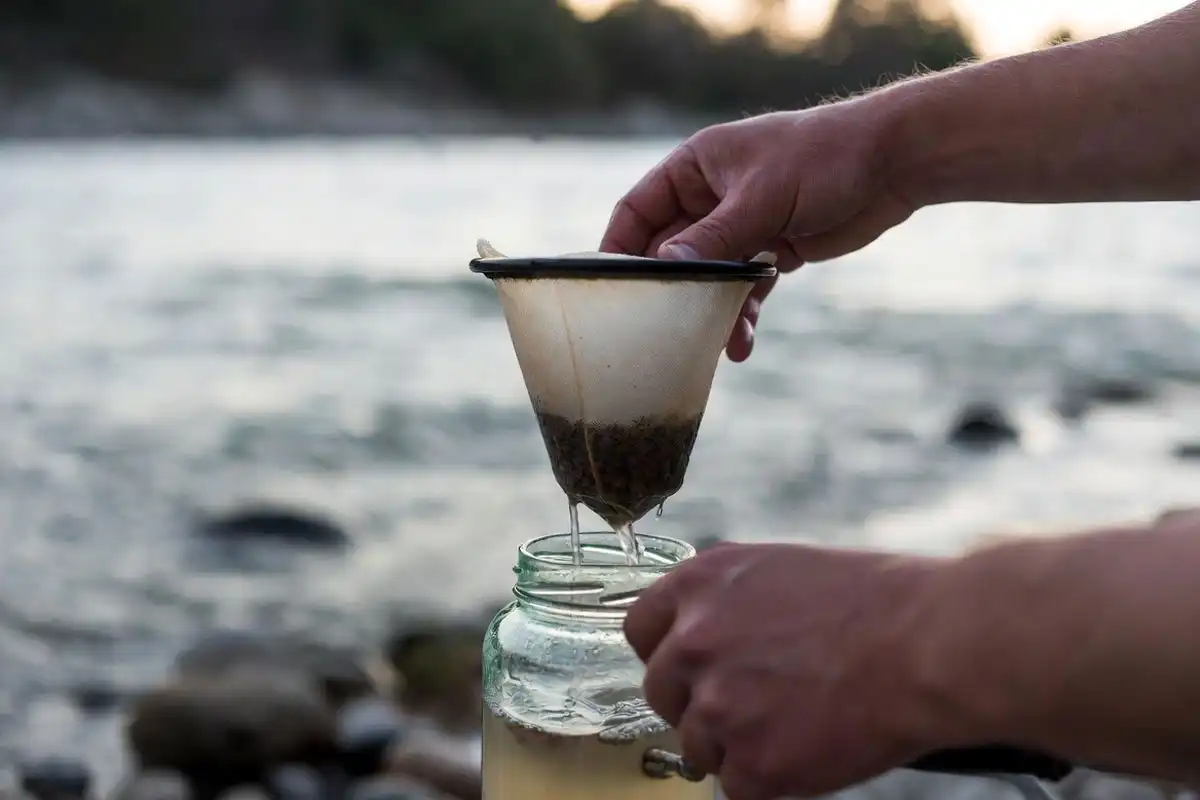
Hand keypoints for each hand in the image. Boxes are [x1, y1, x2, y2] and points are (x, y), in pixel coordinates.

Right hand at [600, 103, 914, 361]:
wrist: (895, 164)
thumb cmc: (825, 158)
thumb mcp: (762, 198)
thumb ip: (712, 238)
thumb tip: (662, 270)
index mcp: (696, 167)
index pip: (638, 209)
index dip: (618, 248)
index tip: (606, 289)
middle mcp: (712, 196)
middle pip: (670, 251)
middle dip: (669, 291)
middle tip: (657, 331)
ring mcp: (742, 225)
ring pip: (708, 276)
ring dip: (708, 310)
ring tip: (712, 344)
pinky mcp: (772, 249)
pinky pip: (743, 288)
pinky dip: (742, 313)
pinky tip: (743, 343)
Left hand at [623, 542, 946, 799]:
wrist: (927, 645)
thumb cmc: (875, 601)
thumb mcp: (780, 569)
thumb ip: (727, 600)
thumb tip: (704, 628)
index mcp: (698, 585)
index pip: (640, 629)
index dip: (667, 653)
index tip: (690, 668)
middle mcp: (693, 642)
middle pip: (660, 692)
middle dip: (696, 703)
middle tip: (748, 704)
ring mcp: (717, 706)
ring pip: (696, 745)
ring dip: (734, 744)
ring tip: (793, 725)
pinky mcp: (751, 764)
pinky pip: (736, 787)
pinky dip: (768, 780)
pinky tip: (808, 749)